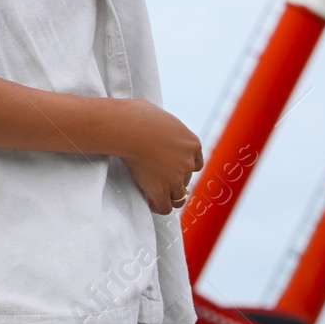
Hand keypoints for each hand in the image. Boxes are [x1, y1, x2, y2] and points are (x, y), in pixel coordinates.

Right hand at [115, 99, 202, 214]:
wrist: (128, 128)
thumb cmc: (138, 116)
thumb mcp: (161, 117)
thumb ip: (167, 128)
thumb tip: (158, 125)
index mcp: (192, 144)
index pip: (196, 162)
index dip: (184, 165)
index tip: (173, 167)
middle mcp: (188, 163)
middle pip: (186, 178)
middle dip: (174, 178)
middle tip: (159, 176)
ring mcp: (176, 178)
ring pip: (178, 196)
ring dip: (168, 194)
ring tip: (156, 193)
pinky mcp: (161, 190)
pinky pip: (165, 207)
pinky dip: (158, 207)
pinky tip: (151, 202)